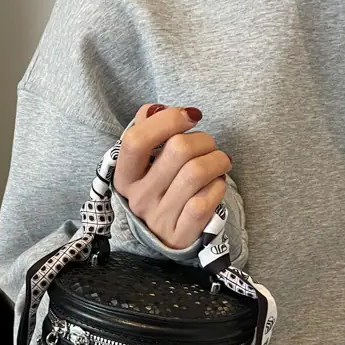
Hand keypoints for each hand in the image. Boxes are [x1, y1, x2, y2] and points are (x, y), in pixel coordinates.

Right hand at [113, 105, 230, 249]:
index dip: (167, 121)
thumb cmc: (163, 188)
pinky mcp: (180, 235)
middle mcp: (138, 199)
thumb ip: (147, 129)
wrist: (167, 234)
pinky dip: (218, 187)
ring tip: (220, 162)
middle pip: (177, 150)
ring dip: (218, 160)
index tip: (191, 115)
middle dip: (204, 140)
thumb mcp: (147, 162)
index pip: (136, 140)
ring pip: (196, 172)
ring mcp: (158, 219)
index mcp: (124, 176)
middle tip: (210, 146)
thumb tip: (156, 110)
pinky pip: (205, 201)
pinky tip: (216, 185)